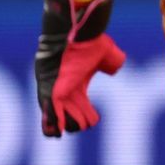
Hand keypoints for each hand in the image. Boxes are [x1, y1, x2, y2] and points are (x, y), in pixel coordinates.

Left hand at [34, 0, 127, 136]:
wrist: (76, 33)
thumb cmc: (88, 41)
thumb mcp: (105, 54)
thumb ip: (113, 62)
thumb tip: (115, 67)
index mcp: (74, 85)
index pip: (77, 109)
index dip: (87, 117)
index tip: (94, 118)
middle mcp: (62, 91)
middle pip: (69, 117)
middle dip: (82, 121)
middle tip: (91, 118)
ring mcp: (53, 92)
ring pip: (59, 119)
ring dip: (73, 124)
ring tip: (82, 123)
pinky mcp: (49, 90)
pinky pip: (50, 113)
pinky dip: (54, 124)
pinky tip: (58, 132)